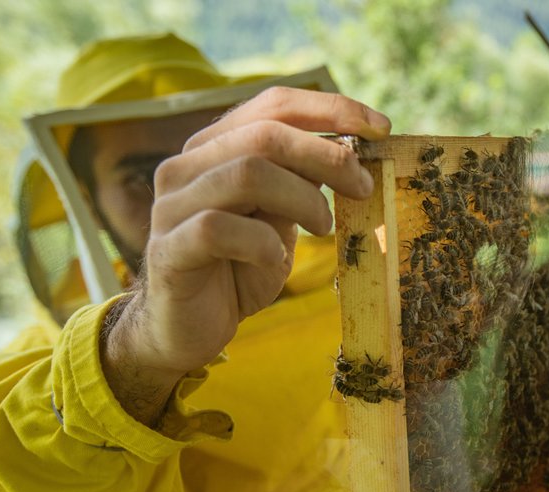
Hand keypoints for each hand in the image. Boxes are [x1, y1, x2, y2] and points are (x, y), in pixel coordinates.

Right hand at [103, 88, 390, 423]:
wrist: (187, 329)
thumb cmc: (239, 268)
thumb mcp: (280, 220)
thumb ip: (300, 184)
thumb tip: (348, 154)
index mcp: (216, 148)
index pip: (274, 105)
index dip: (331, 110)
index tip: (380, 129)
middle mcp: (187, 166)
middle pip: (265, 135)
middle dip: (326, 157)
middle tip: (361, 187)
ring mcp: (172, 206)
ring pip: (247, 174)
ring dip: (303, 200)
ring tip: (323, 229)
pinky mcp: (168, 250)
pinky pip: (219, 229)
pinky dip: (263, 243)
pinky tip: (277, 260)